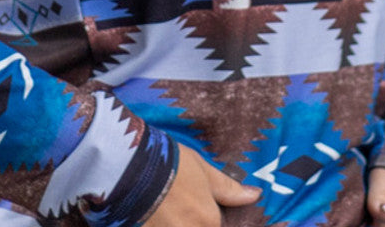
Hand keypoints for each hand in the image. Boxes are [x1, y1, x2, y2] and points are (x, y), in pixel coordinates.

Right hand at [144, 144, 259, 225]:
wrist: (130, 166)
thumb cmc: (171, 164)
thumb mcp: (204, 171)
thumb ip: (229, 189)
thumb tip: (255, 195)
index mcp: (209, 221)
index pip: (219, 226)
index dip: (215, 218)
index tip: (201, 206)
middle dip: (197, 219)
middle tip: (184, 204)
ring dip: (182, 220)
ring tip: (172, 209)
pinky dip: (167, 224)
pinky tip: (160, 215)